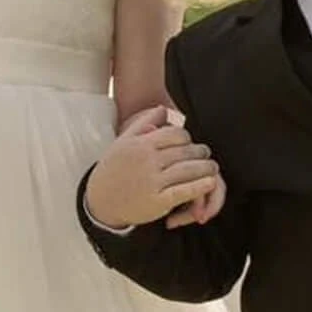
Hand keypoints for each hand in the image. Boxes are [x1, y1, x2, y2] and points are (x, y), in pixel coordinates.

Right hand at [86, 104, 221, 228]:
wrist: (99, 202)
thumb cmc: (112, 169)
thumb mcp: (122, 141)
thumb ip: (144, 123)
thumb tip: (162, 109)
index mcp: (141, 144)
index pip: (175, 134)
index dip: (187, 138)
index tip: (189, 143)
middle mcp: (147, 161)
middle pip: (185, 151)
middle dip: (200, 152)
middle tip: (206, 153)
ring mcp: (153, 181)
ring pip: (188, 169)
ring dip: (205, 167)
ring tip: (212, 167)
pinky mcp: (158, 201)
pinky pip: (185, 191)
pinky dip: (200, 186)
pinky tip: (210, 182)